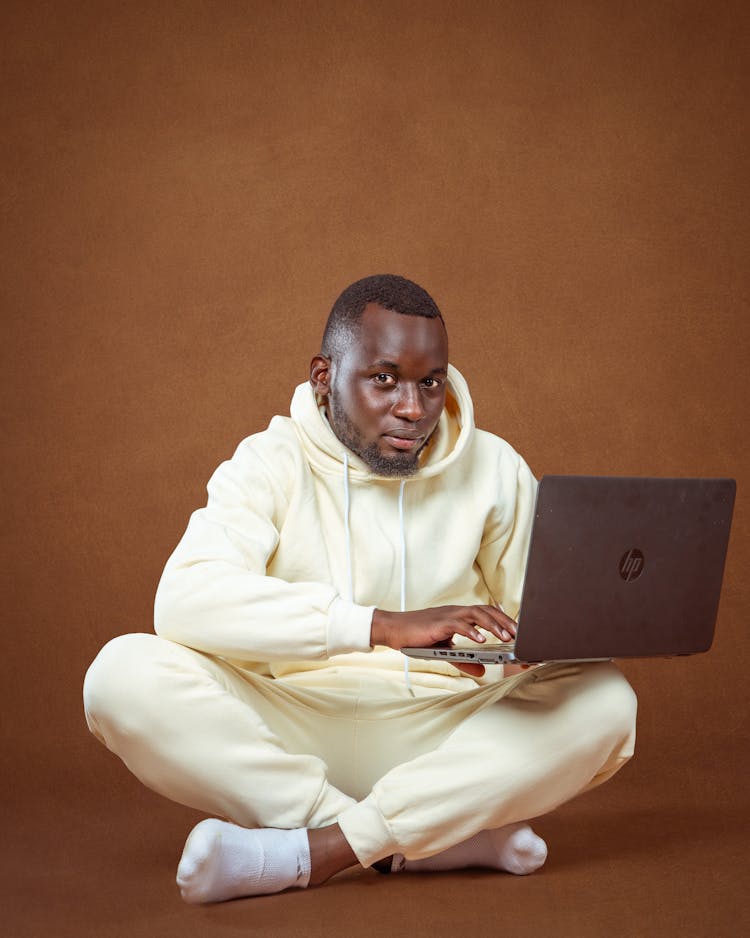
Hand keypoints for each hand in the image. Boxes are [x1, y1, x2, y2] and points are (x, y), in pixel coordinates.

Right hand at [370, 604, 516, 650]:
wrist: (395, 629)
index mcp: (459, 616)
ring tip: (505, 636)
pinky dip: (471, 630)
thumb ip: (465, 661)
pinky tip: (481, 639)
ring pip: (476, 615)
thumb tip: (484, 672)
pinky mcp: (439, 623)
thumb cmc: (418, 637)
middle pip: (486, 611)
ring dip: (492, 625)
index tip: (517, 630)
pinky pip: (458, 624)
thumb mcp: (445, 651)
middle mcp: (456, 612)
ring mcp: (448, 616)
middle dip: (504, 621)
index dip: (503, 619)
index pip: (486, 612)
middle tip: (518, 634)